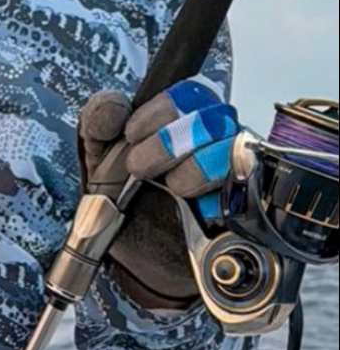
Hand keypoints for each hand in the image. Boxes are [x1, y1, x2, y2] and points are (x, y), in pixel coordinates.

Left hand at [77, 81, 240, 306]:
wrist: (142, 256)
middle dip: (170, 139)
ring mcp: (235, 169)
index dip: (160, 109)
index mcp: (185, 119)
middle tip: (138, 166)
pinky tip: (198, 207)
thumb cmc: (128, 199)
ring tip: (171, 187)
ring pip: (234, 147)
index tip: (131, 134)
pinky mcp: (246, 205)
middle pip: (213, 116)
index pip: (189, 93)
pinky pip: (249, 189)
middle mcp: (217, 138)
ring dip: (195, 166)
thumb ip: (98, 126)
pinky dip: (220, 197)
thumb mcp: (100, 161)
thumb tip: (113, 108)